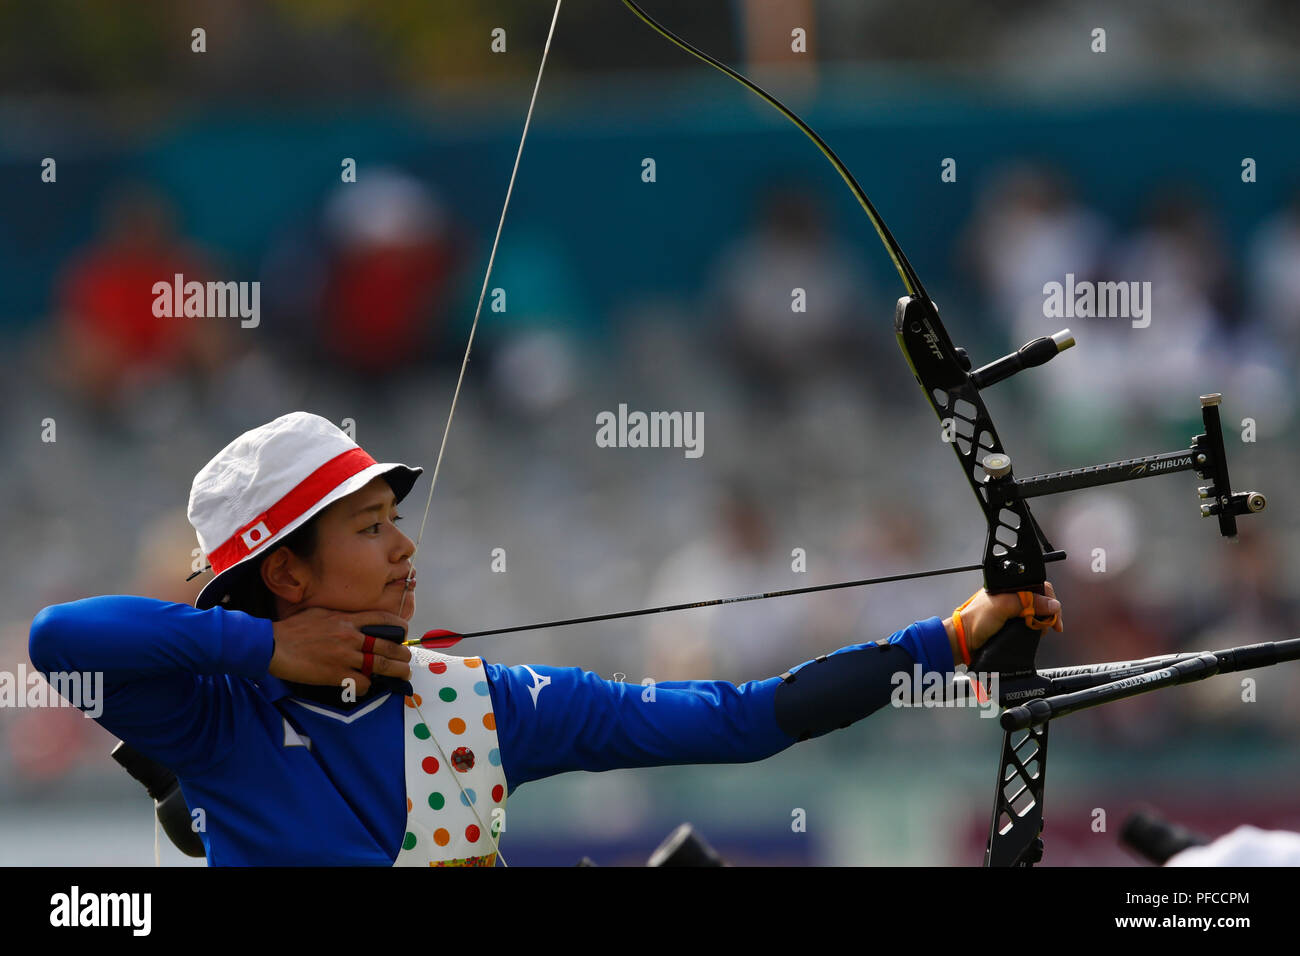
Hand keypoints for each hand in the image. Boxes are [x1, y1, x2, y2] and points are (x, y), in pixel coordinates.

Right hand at [269, 608, 411, 696]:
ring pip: (382, 665)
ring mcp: (345, 656)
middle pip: (389, 645)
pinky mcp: (336, 675)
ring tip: (403, 675)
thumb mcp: (321, 613)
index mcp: (347, 619)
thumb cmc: (293, 629)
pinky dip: (368, 686)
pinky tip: (366, 686)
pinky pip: (363, 683)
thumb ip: (341, 616)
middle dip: (403, 654)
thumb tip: (354, 620)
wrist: (273, 645)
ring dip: (397, 671)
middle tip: (406, 659)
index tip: (404, 634)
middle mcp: (351, 637)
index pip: (384, 620)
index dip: (400, 628)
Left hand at [944, 582, 1062, 663]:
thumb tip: (1051, 604)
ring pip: (1037, 612)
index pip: (1037, 586)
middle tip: (1052, 624)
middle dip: (1049, 612)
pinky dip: (1036, 628)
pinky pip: (1031, 624)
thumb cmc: (974, 620)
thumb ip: (1026, 602)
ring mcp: (1012, 611)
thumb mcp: (1002, 607)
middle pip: (1040, 600)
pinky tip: (1037, 632)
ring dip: (1043, 621)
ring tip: (1042, 629)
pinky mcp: (1013, 624)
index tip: (1054, 613)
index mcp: (1009, 587)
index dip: (1049, 599)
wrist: (963, 641)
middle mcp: (1012, 597)